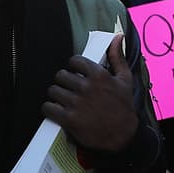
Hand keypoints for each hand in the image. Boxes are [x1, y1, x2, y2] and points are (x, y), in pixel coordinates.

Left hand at [42, 33, 137, 152]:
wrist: (122, 135)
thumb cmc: (124, 107)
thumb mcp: (125, 79)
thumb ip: (118, 57)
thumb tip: (117, 37)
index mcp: (99, 75)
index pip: (74, 61)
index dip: (73, 67)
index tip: (75, 73)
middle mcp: (86, 87)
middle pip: (61, 75)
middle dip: (63, 81)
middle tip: (68, 88)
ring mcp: (76, 103)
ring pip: (53, 90)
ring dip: (56, 94)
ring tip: (62, 99)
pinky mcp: (69, 119)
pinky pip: (48, 107)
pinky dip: (49, 108)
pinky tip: (56, 109)